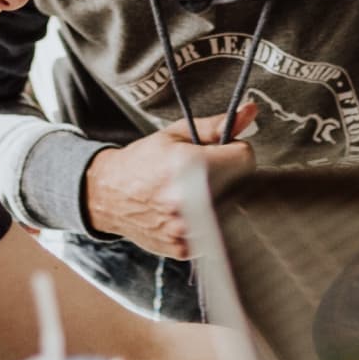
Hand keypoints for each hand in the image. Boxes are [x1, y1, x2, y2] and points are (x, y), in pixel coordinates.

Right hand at [83, 102, 257, 257]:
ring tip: (193, 193)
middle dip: (228, 177)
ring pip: (230, 212)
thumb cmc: (141, 162)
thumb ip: (216, 125)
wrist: (108, 194)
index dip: (234, 152)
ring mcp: (186, 229)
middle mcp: (188, 200)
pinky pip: (214, 233)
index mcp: (188, 166)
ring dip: (219, 201)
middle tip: (203, 174)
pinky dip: (206, 223)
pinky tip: (186, 213)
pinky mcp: (184, 248)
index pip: (245, 159)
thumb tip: (250, 111)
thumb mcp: (175, 134)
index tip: (221, 154)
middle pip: (241, 186)